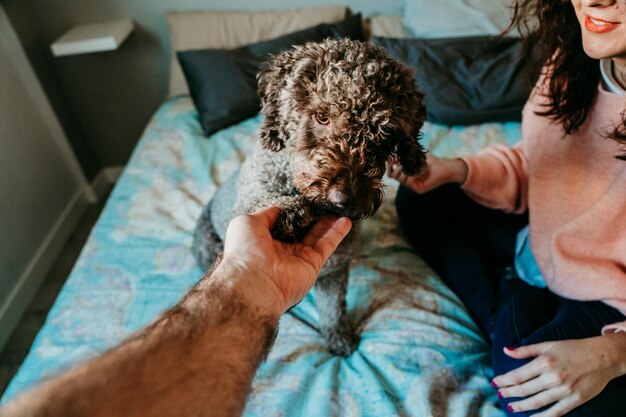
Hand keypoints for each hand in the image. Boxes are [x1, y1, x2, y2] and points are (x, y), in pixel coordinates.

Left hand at [220, 206, 351, 315]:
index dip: (292, 211)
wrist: (253, 281)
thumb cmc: (244, 251)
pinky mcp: (312, 264)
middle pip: (303, 228)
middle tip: (324, 200)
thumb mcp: (247, 223)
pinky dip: (337, 233)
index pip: (283, 223)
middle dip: (313, 215)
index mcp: (264, 241)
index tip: (302, 196)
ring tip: (339, 206)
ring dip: (328, 222)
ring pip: (317, 235)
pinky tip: (346, 220)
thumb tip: (279, 208)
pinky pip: (327, 245)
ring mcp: (298, 258)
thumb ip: (266, 214)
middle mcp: (282, 250)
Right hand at [386, 154, 467, 193]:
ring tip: (415, 164)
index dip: (390, 167)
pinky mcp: (419, 190)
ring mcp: (414, 187)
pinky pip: (409, 182)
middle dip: (397, 167)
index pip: (392, 174)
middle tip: (403, 162)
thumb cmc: (431, 161)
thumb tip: (390, 159)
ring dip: (406, 169)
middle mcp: (409, 182)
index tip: (392, 159)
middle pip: (394, 176)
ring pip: (400, 179)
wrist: (446, 166)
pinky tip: (421, 169)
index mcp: (406, 176)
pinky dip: (414, 173)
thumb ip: (402, 159)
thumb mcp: (414, 157)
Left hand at [493, 336, 624, 416]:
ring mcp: (564, 390)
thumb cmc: (573, 349)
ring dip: (520, 406)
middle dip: (509, 393)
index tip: (495, 383)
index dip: (504, 381)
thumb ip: (526, 350)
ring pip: (536, 402)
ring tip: (511, 406)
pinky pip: (555, 413)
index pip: (517, 375)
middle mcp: (552, 377)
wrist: (603, 357)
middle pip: (524, 390)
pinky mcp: (574, 400)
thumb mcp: (548, 345)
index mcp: (544, 362)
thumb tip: (506, 350)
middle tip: (501, 394)